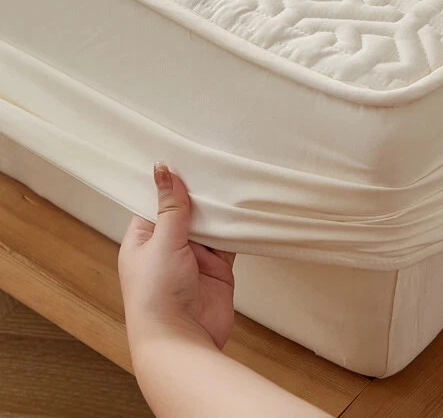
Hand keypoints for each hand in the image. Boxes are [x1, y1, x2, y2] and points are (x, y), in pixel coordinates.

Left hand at [118, 163, 235, 351]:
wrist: (181, 340)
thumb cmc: (156, 296)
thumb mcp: (161, 242)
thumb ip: (170, 207)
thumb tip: (162, 169)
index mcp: (143, 240)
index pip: (155, 203)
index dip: (168, 183)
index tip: (184, 157)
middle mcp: (168, 247)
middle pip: (186, 211)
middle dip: (200, 193)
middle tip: (215, 162)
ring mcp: (194, 258)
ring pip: (210, 225)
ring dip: (220, 210)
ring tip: (233, 179)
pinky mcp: (217, 269)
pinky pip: (230, 242)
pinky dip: (237, 229)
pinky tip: (245, 210)